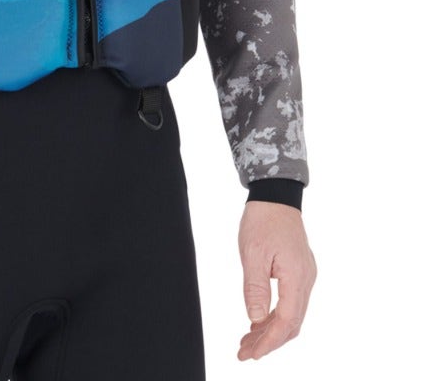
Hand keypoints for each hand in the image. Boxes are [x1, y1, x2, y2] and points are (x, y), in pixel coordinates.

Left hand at [236, 201, 315, 360]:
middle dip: (269, 341)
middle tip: (245, 353)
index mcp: (297, 277)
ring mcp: (305, 277)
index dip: (269, 341)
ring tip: (247, 341)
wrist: (275, 197)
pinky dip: (275, 316)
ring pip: (291, 315)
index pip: (286, 321)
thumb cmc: (263, 221)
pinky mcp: (299, 273)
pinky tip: (257, 321)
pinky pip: (290, 302)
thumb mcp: (252, 253)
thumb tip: (254, 318)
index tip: (251, 354)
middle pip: (291, 323)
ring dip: (271, 330)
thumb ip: (255, 287)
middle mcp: (306, 281)